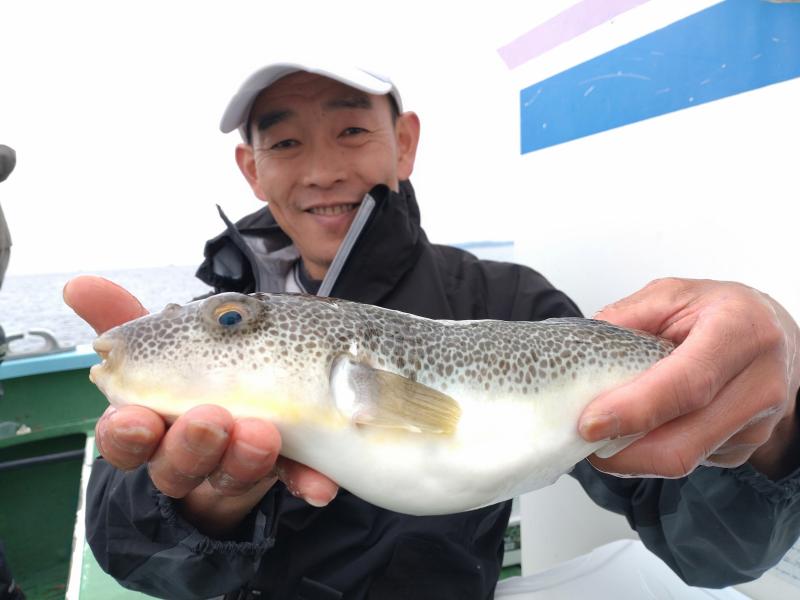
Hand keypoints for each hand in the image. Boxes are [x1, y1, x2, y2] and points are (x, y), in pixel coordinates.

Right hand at [64, 275, 337, 534]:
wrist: (242, 416)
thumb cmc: (193, 373)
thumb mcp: (161, 344)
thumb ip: (122, 318)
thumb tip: (77, 283)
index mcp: (151, 425)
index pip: (125, 439)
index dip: (126, 433)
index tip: (135, 417)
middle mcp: (187, 456)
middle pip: (175, 466)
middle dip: (190, 445)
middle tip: (209, 419)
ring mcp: (233, 469)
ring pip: (231, 475)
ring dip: (245, 457)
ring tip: (262, 432)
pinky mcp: (279, 472)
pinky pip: (293, 481)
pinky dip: (306, 480)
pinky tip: (322, 482)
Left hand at [579, 278, 799, 480]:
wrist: (774, 334)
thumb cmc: (721, 311)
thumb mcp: (673, 294)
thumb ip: (627, 316)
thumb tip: (582, 350)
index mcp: (741, 331)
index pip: (688, 384)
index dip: (635, 410)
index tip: (590, 423)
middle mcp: (760, 383)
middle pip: (685, 441)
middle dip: (624, 452)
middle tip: (582, 440)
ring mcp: (758, 423)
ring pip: (685, 459)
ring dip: (633, 456)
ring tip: (602, 434)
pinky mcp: (746, 448)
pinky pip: (691, 460)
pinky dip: (654, 452)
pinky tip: (640, 429)